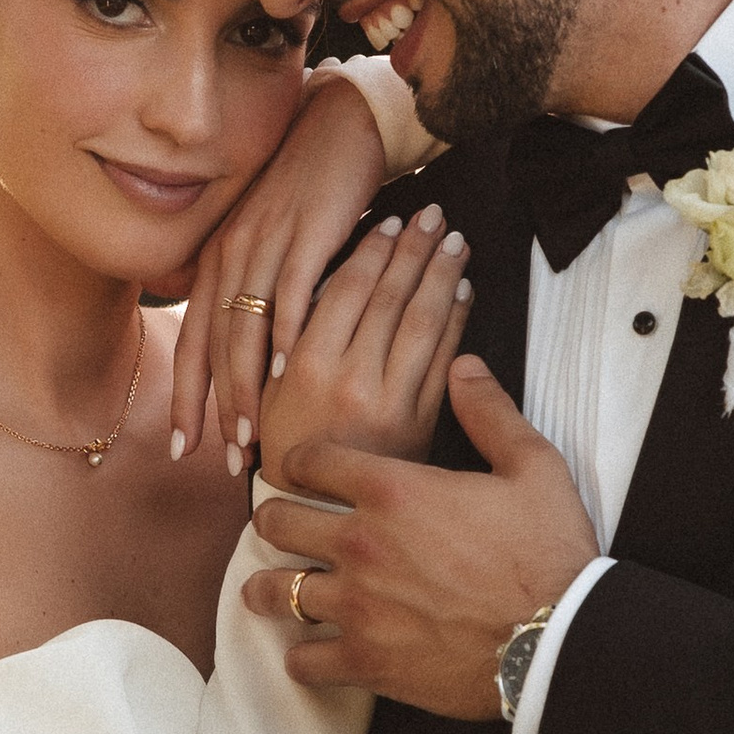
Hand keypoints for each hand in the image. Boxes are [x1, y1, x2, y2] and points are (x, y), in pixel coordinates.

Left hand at [171, 71, 388, 472]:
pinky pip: (292, 296)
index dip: (188, 397)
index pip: (193, 342)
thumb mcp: (266, 242)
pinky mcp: (304, 234)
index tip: (186, 446)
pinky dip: (287, 340)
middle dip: (215, 409)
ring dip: (247, 390)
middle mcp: (230, 256)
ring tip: (253, 436)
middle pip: (213, 347)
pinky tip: (289, 378)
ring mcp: (264, 245)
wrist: (338, 127)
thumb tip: (247, 347)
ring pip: (246, 331)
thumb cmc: (305, 191)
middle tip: (223, 462)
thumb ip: (251, 289)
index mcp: (217, 262)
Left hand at [244, 359, 600, 713]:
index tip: (305, 471)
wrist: (558, 639)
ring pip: (274, 591)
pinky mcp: (366, 661)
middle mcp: (362, 543)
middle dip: (274, 520)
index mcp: (394, 489)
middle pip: (275, 521)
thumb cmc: (550, 553)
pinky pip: (303, 661)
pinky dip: (303, 657)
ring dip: (271, 588)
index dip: (302, 461)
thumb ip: (491, 413)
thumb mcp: (533, 467)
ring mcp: (357, 606)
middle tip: (282, 526)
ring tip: (271, 589)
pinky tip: (312, 651)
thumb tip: (464, 366)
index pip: (309, 459)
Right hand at [263, 204, 471, 477]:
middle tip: (434, 215)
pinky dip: (456, 322)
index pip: (346, 290)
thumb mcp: (270, 393)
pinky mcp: (419, 423)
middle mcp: (348, 379)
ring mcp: (388, 402)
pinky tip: (463, 291)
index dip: (372, 251)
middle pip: (389, 298)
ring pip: (421, 323)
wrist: (318, 518)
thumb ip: (295, 341)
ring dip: (442, 276)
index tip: (390, 221)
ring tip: (456, 242)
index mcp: (303, 366)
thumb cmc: (288, 448)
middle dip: (415, 250)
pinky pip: (442, 361)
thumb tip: (332, 283)